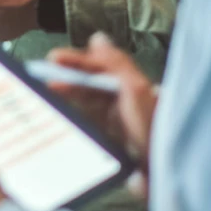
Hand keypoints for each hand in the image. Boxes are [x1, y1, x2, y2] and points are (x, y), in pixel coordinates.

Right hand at [48, 33, 157, 195]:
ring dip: (69, 96)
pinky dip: (76, 115)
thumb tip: (98, 38)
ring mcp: (121, 122)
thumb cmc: (154, 130)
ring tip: (50, 95)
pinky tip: (66, 114)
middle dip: (68, 78)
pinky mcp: (116, 141)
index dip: (77, 61)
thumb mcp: (136, 90)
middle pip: (92, 84)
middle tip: (45, 78)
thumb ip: (117, 63)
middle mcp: (128, 101)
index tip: (53, 59)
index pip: (100, 66)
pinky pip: (90, 122)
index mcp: (134, 85)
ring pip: (89, 102)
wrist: (164, 172)